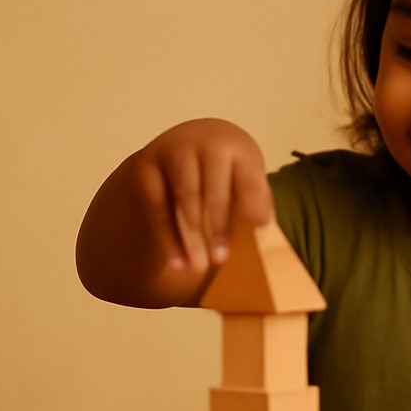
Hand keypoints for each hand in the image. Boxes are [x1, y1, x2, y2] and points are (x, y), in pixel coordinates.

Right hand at [134, 117, 272, 271]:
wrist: (184, 142)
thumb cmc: (225, 168)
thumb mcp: (244, 174)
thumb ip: (256, 200)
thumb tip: (263, 229)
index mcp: (236, 146)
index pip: (247, 176)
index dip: (254, 202)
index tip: (260, 228)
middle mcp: (204, 143)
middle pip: (213, 189)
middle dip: (218, 227)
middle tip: (221, 260)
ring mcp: (173, 152)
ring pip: (184, 200)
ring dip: (192, 238)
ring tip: (199, 268)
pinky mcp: (146, 168)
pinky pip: (158, 209)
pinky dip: (169, 239)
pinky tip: (178, 263)